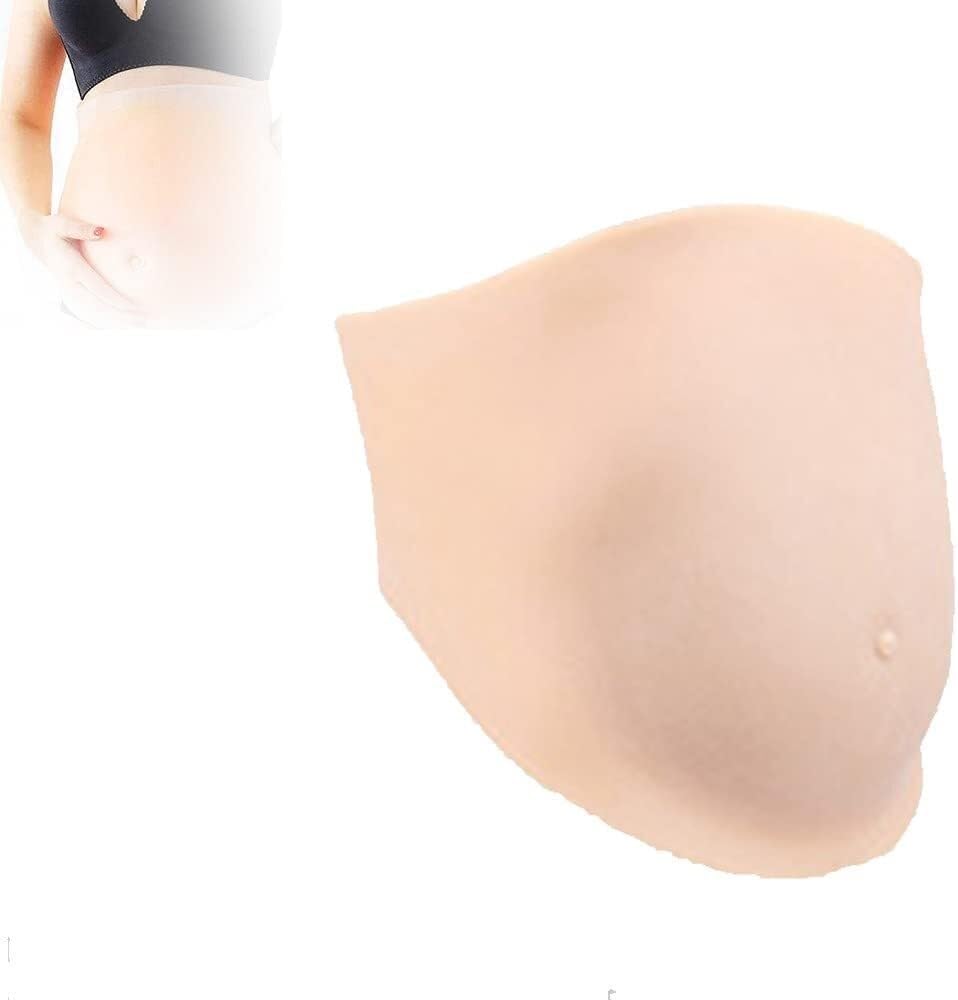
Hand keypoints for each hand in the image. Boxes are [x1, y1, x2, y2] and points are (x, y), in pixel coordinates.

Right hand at [20, 212, 143, 326]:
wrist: (37, 241)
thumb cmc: (54, 230)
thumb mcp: (62, 223)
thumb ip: (80, 228)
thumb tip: (100, 232)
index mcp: (71, 269)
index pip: (98, 289)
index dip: (116, 300)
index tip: (135, 307)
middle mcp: (71, 285)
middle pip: (99, 307)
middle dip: (122, 316)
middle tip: (145, 320)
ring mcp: (70, 294)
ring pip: (95, 316)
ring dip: (117, 323)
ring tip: (140, 326)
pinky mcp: (72, 297)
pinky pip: (90, 316)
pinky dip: (107, 323)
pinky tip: (125, 326)